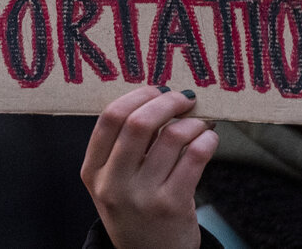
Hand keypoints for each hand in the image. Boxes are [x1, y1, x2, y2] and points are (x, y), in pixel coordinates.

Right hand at [81, 86, 218, 248]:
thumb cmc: (134, 211)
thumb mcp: (112, 181)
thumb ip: (124, 145)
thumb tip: (157, 97)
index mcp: (92, 171)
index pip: (110, 118)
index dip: (137, 96)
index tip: (156, 90)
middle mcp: (113, 183)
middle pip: (139, 122)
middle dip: (167, 101)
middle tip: (184, 98)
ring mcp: (143, 196)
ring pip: (172, 136)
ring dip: (192, 122)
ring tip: (199, 123)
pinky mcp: (172, 205)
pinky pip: (195, 157)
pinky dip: (207, 140)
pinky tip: (208, 139)